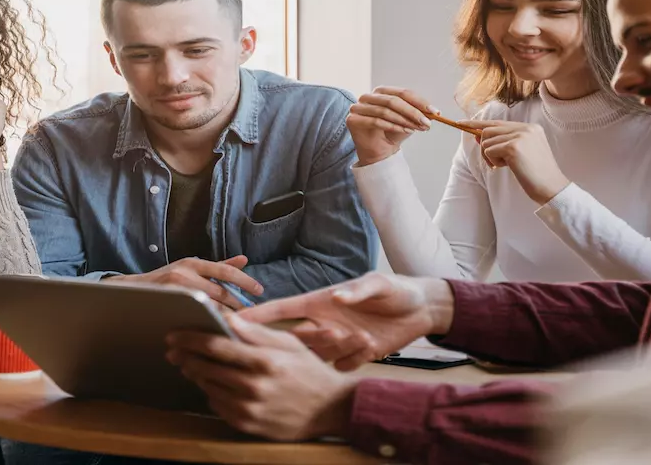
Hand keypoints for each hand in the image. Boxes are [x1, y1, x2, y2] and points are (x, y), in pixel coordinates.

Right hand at [106, 256, 262, 310]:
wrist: (131, 291)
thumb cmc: (166, 281)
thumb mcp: (191, 269)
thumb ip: (218, 267)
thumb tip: (244, 260)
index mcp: (193, 263)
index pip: (225, 271)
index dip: (245, 281)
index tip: (260, 291)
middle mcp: (185, 273)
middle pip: (220, 292)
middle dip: (238, 305)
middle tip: (253, 316)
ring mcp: (175, 289)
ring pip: (208, 306)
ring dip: (225, 316)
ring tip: (240, 325)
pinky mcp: (167, 304)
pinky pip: (193, 315)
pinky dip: (207, 322)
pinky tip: (217, 330)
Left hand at [166, 316, 356, 440]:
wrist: (330, 409)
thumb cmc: (308, 370)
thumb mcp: (289, 343)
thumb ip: (256, 332)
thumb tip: (227, 317)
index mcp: (264, 361)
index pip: (216, 346)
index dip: (190, 338)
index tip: (174, 334)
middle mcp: (254, 386)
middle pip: (206, 368)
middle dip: (185, 356)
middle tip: (174, 350)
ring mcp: (249, 408)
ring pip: (208, 387)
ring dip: (196, 373)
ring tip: (190, 364)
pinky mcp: (247, 425)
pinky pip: (217, 406)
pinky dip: (211, 392)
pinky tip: (212, 383)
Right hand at [238, 272, 453, 370]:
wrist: (421, 310)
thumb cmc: (396, 290)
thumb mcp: (379, 284)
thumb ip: (357, 290)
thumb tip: (336, 296)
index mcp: (320, 301)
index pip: (280, 309)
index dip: (255, 316)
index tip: (228, 321)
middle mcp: (323, 322)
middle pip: (291, 337)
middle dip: (289, 342)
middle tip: (303, 339)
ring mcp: (336, 342)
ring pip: (317, 354)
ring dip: (332, 349)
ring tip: (359, 335)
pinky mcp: (353, 356)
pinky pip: (342, 366)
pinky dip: (354, 359)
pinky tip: (372, 346)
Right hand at [347, 87, 436, 165]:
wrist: (379, 151)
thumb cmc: (392, 133)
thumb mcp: (409, 120)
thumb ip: (418, 113)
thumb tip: (434, 111)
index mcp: (381, 91)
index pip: (402, 92)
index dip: (420, 102)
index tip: (435, 111)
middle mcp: (368, 96)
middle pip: (393, 100)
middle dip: (412, 112)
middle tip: (427, 122)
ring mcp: (358, 107)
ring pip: (385, 111)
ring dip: (404, 120)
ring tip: (417, 128)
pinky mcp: (353, 120)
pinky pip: (376, 121)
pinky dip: (393, 127)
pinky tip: (406, 132)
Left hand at [465, 119, 569, 203]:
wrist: (551, 187)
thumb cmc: (535, 175)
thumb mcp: (521, 154)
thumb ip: (503, 142)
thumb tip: (477, 135)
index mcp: (530, 128)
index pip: (497, 123)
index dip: (478, 124)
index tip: (461, 123)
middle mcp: (525, 128)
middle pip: (488, 130)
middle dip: (486, 147)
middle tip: (496, 163)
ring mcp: (520, 136)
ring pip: (486, 141)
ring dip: (491, 157)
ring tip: (507, 166)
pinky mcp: (513, 147)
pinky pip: (488, 151)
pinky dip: (493, 161)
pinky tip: (508, 167)